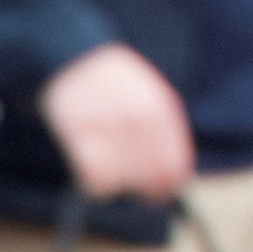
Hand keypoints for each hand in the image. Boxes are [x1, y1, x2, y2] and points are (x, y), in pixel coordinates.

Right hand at [40, 44, 194, 202]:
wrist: (75, 58)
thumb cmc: (117, 84)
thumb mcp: (152, 96)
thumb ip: (166, 130)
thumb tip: (177, 175)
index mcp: (159, 107)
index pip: (173, 160)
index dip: (171, 183)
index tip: (167, 191)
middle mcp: (134, 116)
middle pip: (149, 174)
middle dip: (149, 189)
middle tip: (145, 193)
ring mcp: (105, 124)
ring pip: (122, 179)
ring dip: (122, 185)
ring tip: (118, 176)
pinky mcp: (75, 132)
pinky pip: (94, 177)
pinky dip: (98, 186)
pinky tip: (97, 179)